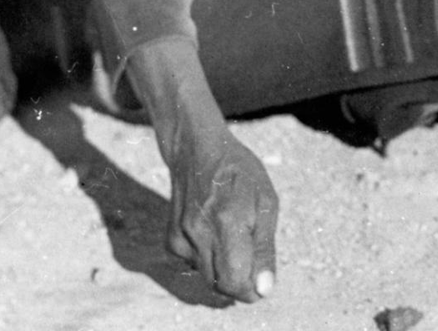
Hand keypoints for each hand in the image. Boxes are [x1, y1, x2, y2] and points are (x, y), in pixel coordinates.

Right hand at [126, 38, 277, 302]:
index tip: (262, 282)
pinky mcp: (171, 239)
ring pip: (207, 277)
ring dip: (224, 270)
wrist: (197, 148)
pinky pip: (193, 265)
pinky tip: (212, 232)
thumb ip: (265, 247)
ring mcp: (182, 235)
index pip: (237, 281)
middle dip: (240, 283)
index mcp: (229, 220)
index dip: (253, 289)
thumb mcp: (266, 200)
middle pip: (221, 285)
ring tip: (233, 237)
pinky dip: (206, 258)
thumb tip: (265, 289)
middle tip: (251, 260)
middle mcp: (200, 231)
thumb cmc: (239, 172)